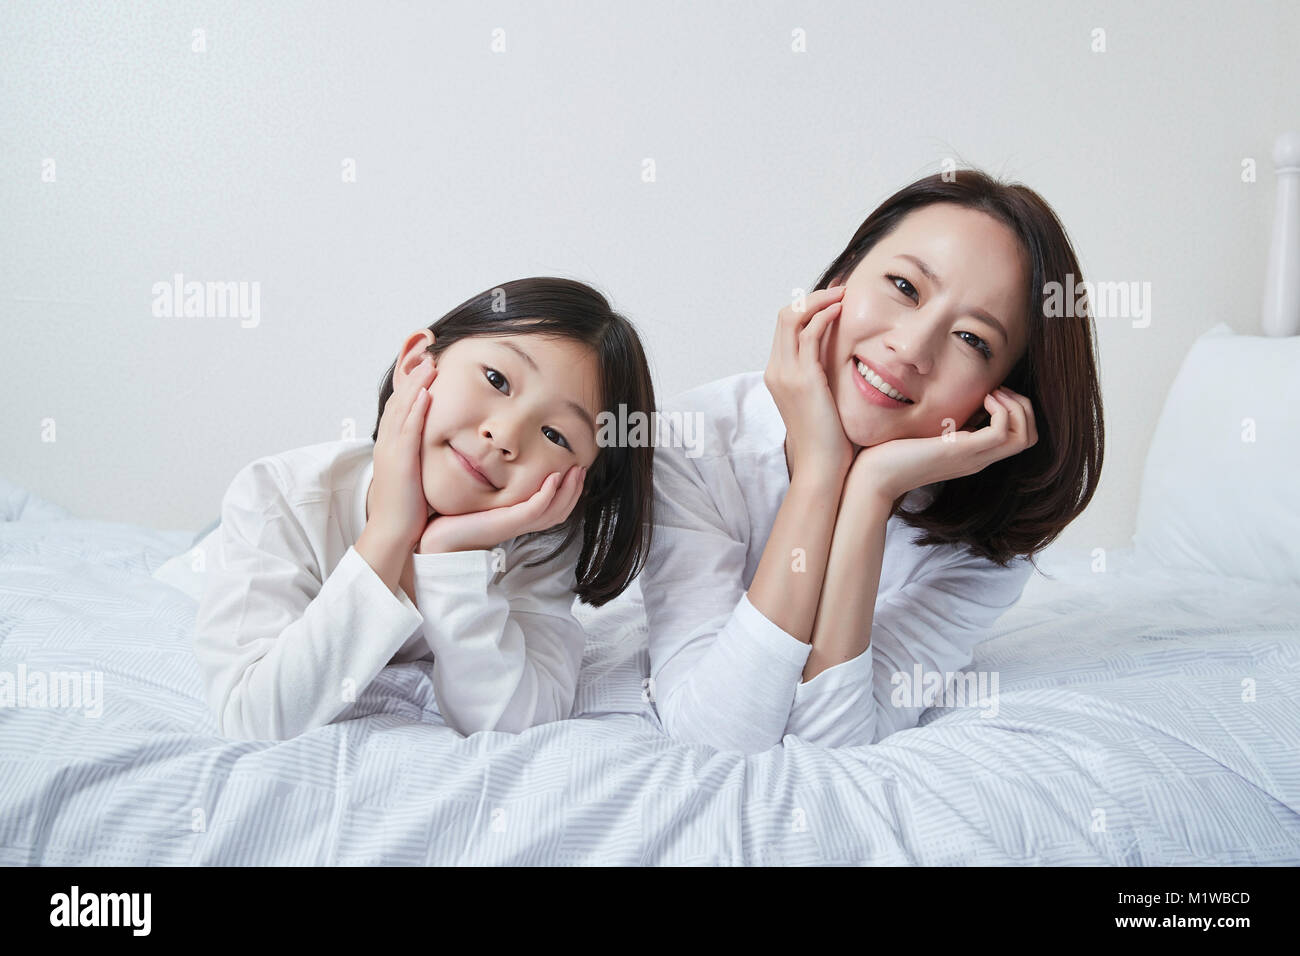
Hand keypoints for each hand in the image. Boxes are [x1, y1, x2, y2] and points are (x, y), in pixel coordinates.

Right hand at [368, 350, 437, 549]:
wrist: (391, 533)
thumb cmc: (406, 511)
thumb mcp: (413, 477)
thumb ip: (420, 460)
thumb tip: (433, 452)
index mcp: (391, 447)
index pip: (400, 408)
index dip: (411, 385)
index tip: (425, 367)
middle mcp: (387, 444)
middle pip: (399, 400)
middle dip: (413, 375)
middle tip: (428, 353)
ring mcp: (391, 451)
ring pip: (402, 409)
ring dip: (416, 384)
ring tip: (430, 363)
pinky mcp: (399, 462)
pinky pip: (407, 430)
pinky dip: (415, 409)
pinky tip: (426, 393)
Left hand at [418, 463, 586, 554]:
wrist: (434, 542)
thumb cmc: (452, 520)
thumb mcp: (478, 500)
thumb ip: (491, 487)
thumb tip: (494, 464)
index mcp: (517, 520)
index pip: (554, 508)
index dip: (569, 491)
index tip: (575, 469)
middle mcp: (520, 524)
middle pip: (560, 511)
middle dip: (575, 489)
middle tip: (582, 467)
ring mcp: (514, 525)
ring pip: (553, 511)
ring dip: (568, 490)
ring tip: (575, 470)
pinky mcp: (504, 523)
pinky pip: (533, 510)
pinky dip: (546, 495)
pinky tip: (552, 477)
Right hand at [764, 286, 854, 482]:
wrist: (821, 467)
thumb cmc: (827, 441)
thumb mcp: (821, 401)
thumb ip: (822, 378)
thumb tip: (841, 363)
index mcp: (778, 375)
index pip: (786, 328)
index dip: (809, 308)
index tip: (834, 300)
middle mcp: (776, 371)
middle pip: (785, 316)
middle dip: (813, 297)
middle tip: (840, 290)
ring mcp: (786, 374)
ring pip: (793, 318)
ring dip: (820, 300)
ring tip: (845, 294)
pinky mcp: (802, 378)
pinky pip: (809, 333)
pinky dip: (824, 316)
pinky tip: (843, 311)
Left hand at [846, 386, 1038, 507]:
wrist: (874, 478)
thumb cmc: (891, 454)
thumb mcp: (926, 432)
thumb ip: (943, 422)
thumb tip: (950, 401)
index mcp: (973, 454)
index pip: (1018, 437)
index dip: (1015, 410)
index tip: (992, 393)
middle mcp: (979, 458)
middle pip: (1029, 437)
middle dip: (1023, 407)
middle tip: (997, 392)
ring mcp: (974, 456)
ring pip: (1025, 436)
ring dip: (1017, 407)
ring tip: (993, 394)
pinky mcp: (962, 451)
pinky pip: (1003, 431)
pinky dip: (1002, 410)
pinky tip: (984, 399)